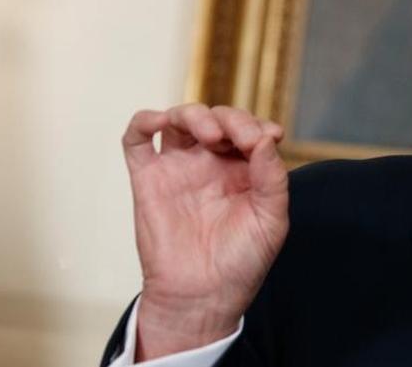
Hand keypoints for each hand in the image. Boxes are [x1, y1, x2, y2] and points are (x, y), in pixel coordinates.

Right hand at [121, 104, 288, 359]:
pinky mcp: (148, 178)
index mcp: (243, 169)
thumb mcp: (271, 219)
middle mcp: (210, 164)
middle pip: (217, 118)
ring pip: (180, 120)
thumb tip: (266, 137)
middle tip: (240, 138)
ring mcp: (178, 168)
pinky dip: (145, 120)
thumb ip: (273, 177)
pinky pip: (138, 139)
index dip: (258, 124)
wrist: (202, 298)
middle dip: (231, 119)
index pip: (249, 130)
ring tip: (210, 134)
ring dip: (194, 114)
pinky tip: (161, 122)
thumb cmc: (240, 263)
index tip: (270, 137)